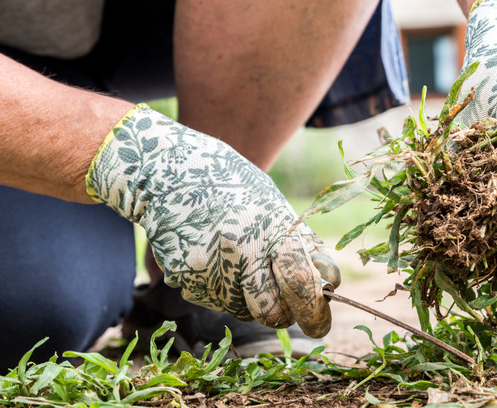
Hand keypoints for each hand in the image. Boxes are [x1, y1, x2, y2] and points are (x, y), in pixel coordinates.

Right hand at [86, 105, 340, 337]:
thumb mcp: (272, 204)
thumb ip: (298, 244)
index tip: (319, 323)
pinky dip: (219, 288)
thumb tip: (328, 283)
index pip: (300, 283)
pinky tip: (211, 256)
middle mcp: (240, 251)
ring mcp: (208, 268)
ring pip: (241, 310)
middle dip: (281, 315)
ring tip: (237, 260)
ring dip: (247, 298)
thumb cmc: (232, 187)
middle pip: (270, 312)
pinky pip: (213, 300)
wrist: (169, 173)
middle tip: (283, 306)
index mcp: (270, 229)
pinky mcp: (183, 278)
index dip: (313, 311)